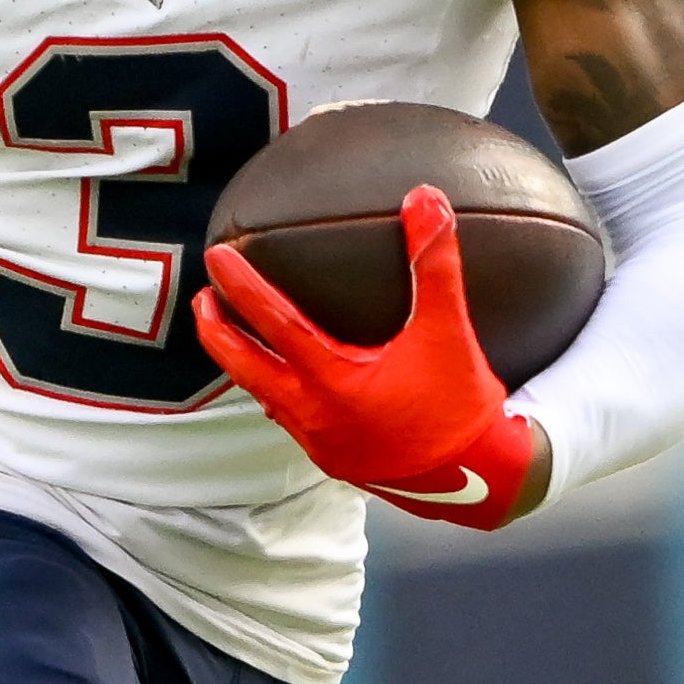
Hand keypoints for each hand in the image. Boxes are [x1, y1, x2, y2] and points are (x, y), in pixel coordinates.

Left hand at [196, 188, 541, 529]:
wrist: (480, 482)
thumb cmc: (462, 409)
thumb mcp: (448, 331)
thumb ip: (435, 264)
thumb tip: (425, 201)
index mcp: (332, 381)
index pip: (272, 323)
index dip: (241, 286)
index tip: (217, 257)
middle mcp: (314, 414)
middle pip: (244, 368)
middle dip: (216, 331)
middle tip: (203, 298)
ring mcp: (320, 442)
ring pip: (263, 396)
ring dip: (243, 363)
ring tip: (234, 336)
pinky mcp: (335, 459)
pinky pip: (290, 420)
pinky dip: (276, 393)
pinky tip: (288, 383)